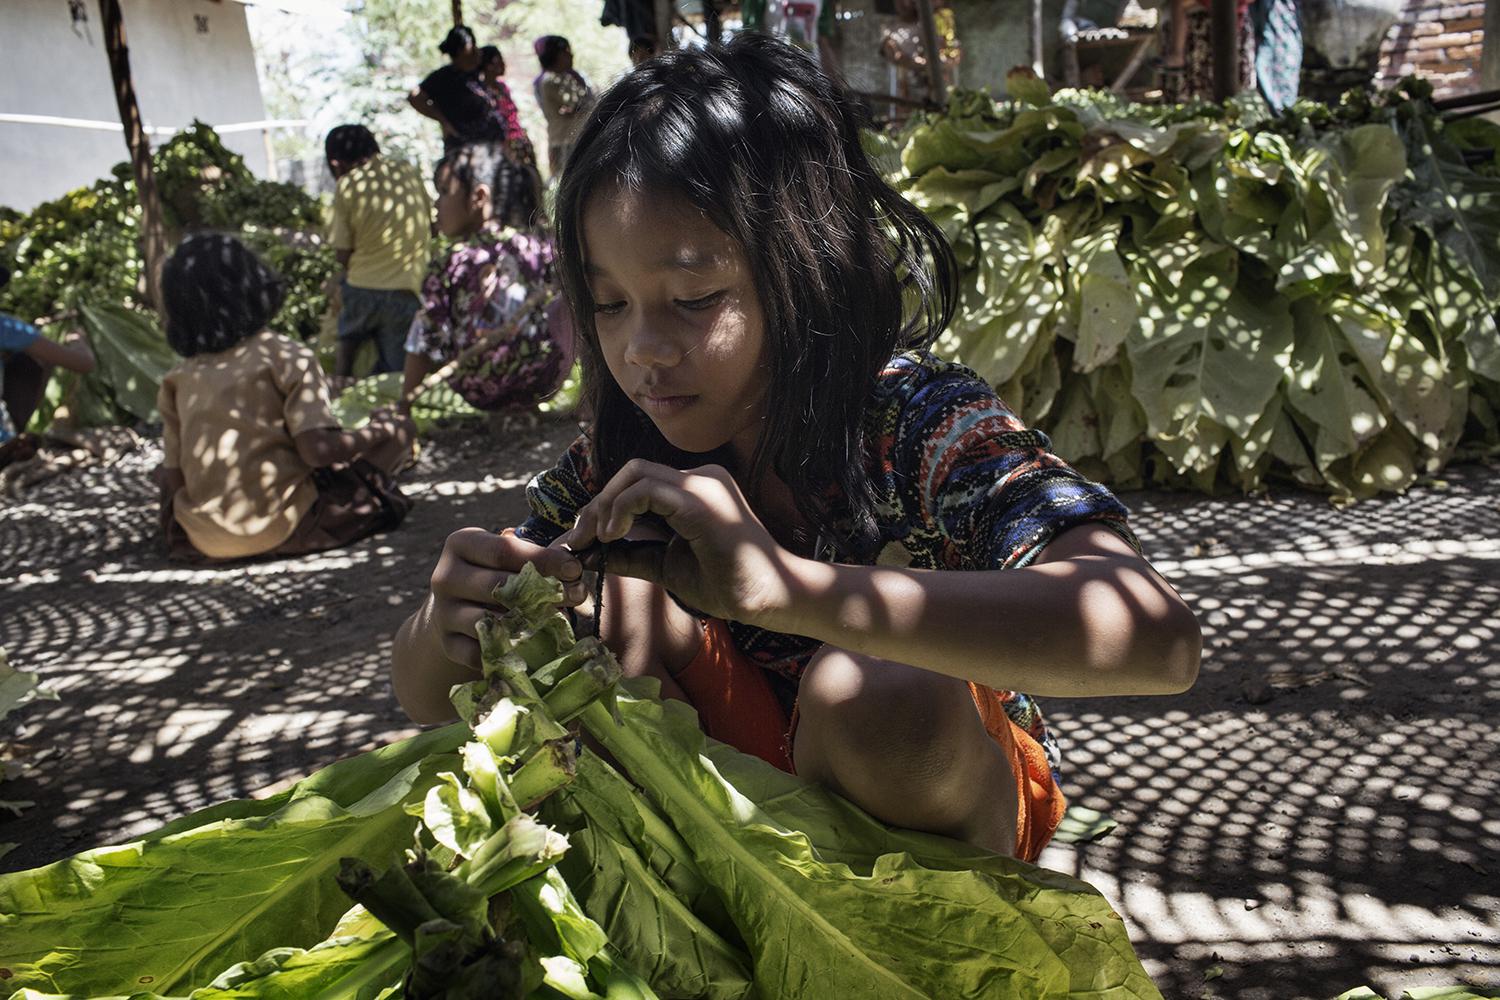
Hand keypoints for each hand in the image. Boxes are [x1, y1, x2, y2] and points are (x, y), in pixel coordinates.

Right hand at [428, 528, 584, 669]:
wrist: (455, 607)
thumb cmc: (495, 573)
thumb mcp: (508, 556)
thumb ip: (534, 558)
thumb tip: (573, 572)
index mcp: (460, 544)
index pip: (503, 550)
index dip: (543, 559)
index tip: (575, 569)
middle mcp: (445, 576)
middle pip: (496, 586)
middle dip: (542, 591)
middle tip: (578, 594)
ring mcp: (443, 612)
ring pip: (488, 621)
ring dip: (529, 624)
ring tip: (561, 621)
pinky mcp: (447, 644)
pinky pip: (480, 652)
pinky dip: (508, 653)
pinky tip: (533, 648)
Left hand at [561, 461, 798, 625]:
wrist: (769, 598)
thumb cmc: (728, 584)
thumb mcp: (666, 566)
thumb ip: (632, 555)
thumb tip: (589, 554)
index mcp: (695, 491)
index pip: (638, 483)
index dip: (604, 508)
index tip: (583, 541)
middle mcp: (700, 478)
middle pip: (631, 471)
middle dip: (597, 504)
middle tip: (579, 539)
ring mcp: (703, 485)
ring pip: (635, 473)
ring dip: (605, 506)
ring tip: (597, 539)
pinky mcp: (701, 501)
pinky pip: (647, 489)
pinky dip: (622, 509)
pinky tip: (615, 535)